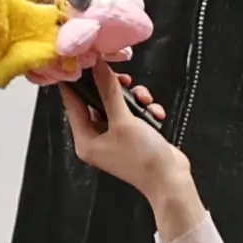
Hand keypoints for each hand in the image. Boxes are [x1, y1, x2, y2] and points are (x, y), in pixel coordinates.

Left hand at [60, 63, 201, 234]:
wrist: (170, 179)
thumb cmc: (143, 159)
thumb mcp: (123, 120)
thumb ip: (109, 91)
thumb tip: (98, 68)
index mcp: (86, 140)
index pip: (72, 104)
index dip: (76, 83)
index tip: (79, 63)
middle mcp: (97, 139)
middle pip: (96, 102)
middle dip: (113, 90)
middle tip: (122, 79)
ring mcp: (114, 138)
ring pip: (117, 105)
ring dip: (133, 99)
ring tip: (145, 101)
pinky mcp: (131, 136)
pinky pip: (132, 113)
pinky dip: (144, 110)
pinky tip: (154, 114)